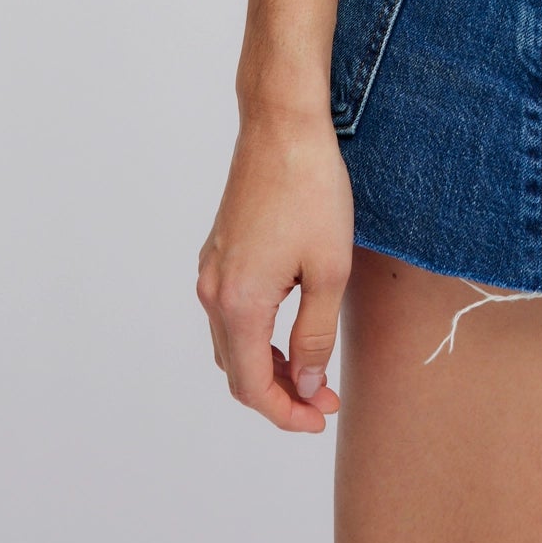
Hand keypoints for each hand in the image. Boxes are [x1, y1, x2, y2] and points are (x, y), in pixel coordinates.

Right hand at [197, 108, 354, 430]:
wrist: (283, 124)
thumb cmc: (311, 190)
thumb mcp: (329, 270)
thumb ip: (315, 336)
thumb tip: (307, 383)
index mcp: (237, 303)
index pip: (253, 386)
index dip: (286, 413)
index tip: (321, 417)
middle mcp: (213, 291)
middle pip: (237, 370)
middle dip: (281, 393)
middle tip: (326, 398)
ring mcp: (212, 268)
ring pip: (232, 342)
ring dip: (268, 364)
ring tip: (314, 368)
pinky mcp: (219, 249)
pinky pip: (230, 311)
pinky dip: (257, 334)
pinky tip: (290, 329)